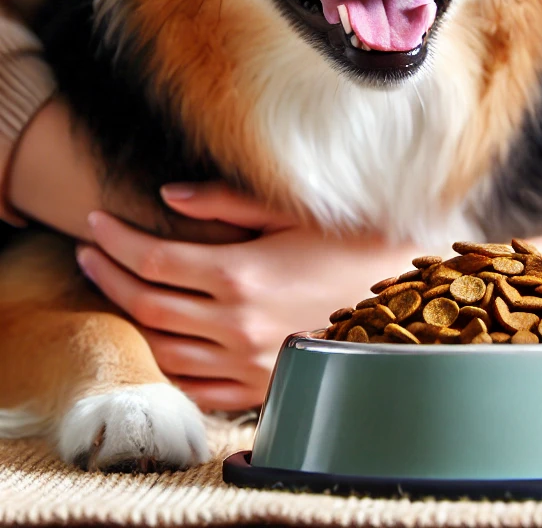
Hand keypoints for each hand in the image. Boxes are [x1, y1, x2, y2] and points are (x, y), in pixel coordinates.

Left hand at [75, 184, 420, 410]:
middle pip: (145, 303)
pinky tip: (158, 342)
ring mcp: (245, 363)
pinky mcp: (260, 388)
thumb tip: (167, 197)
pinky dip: (164, 365)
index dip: (115, 240)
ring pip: (160, 347)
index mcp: (241, 275)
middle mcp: (234, 324)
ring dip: (128, 317)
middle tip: (88, 250)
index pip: (153, 260)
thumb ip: (226, 204)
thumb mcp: (294, 213)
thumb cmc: (355, 245)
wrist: (409, 297)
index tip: (94, 222)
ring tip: (114, 289)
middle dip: (106, 274)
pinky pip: (192, 387)